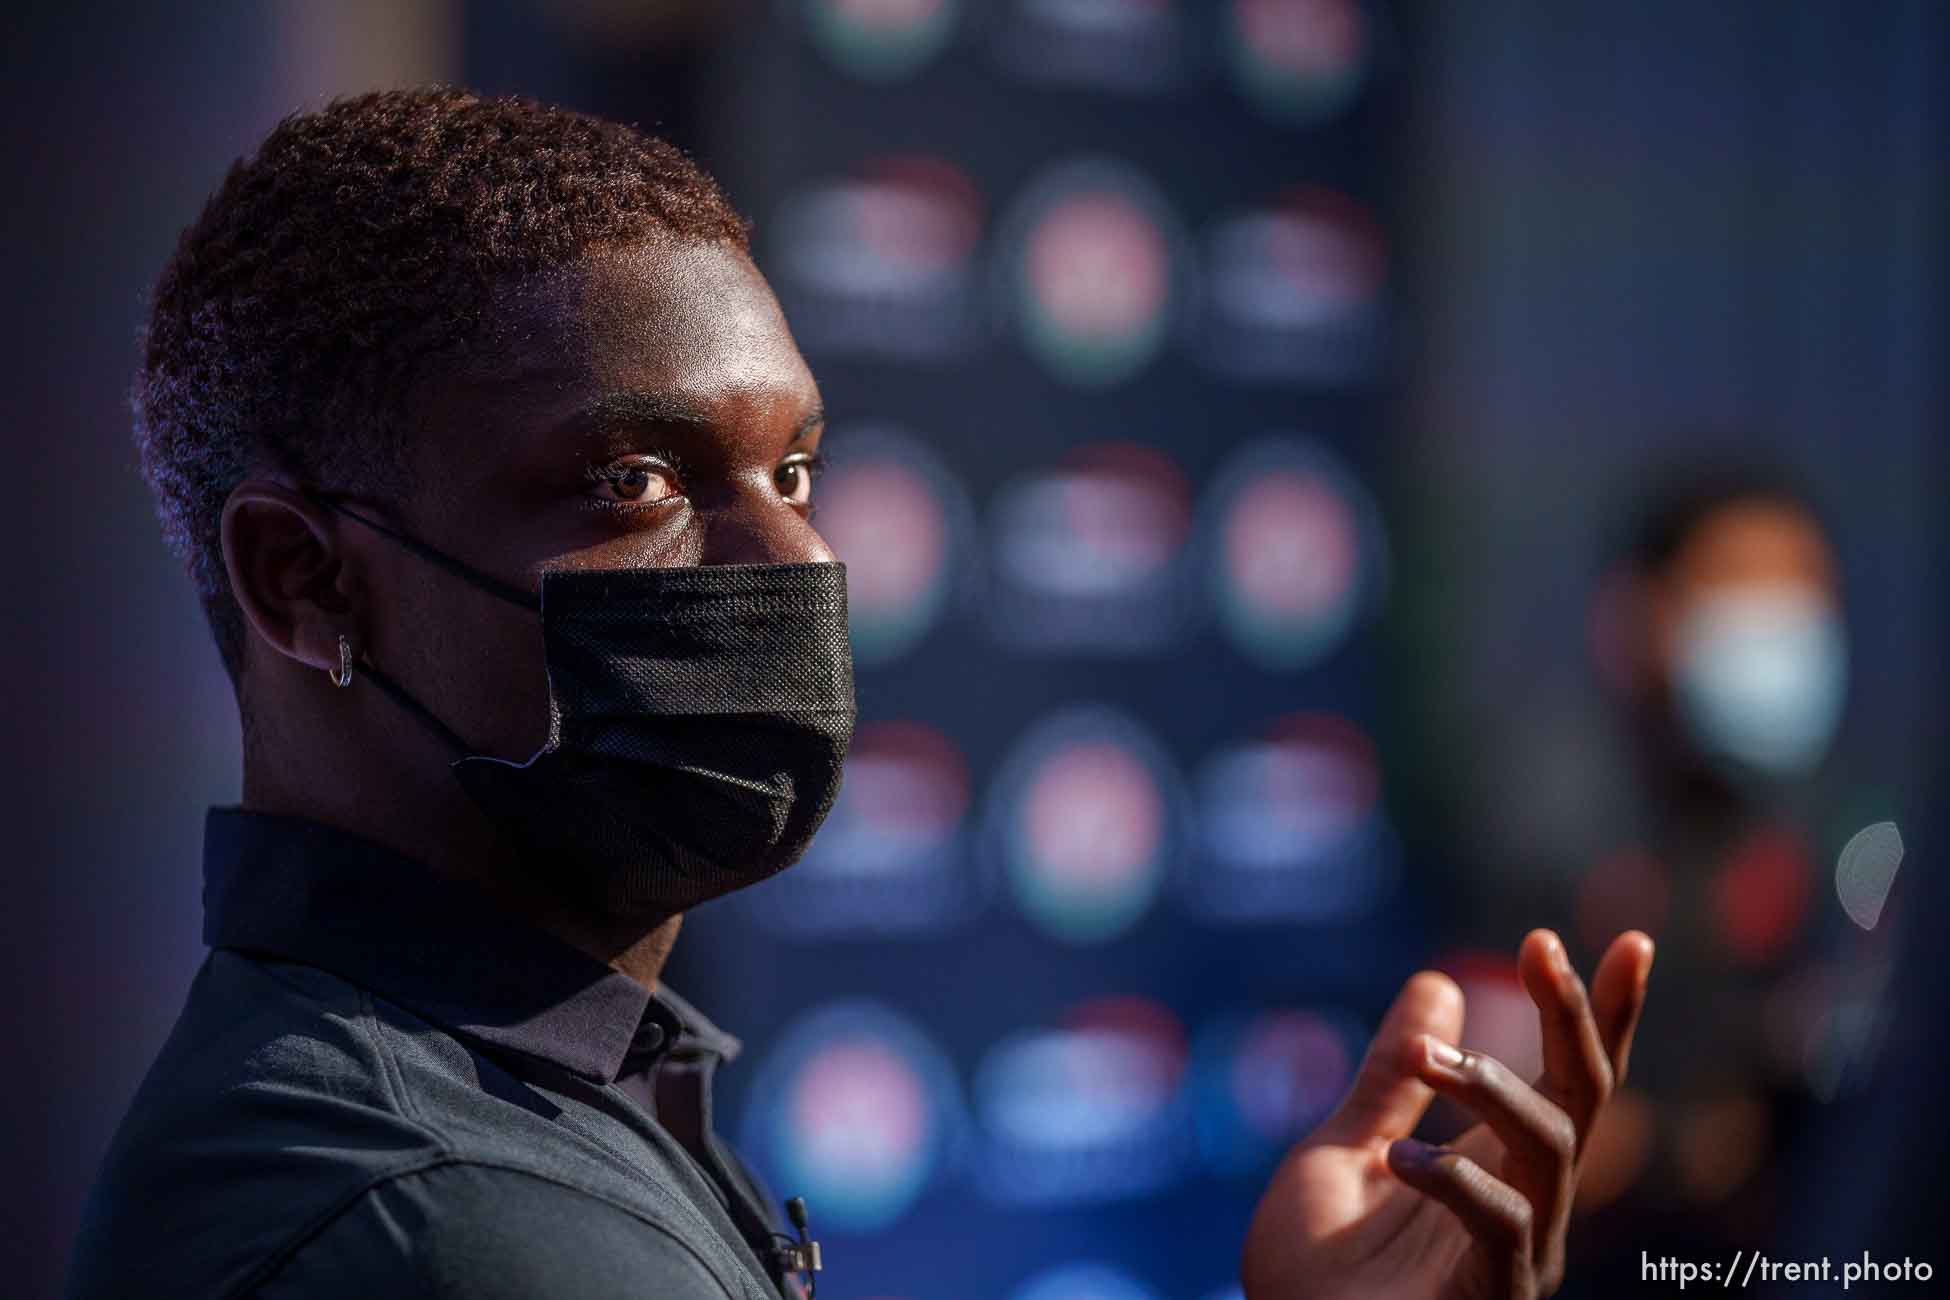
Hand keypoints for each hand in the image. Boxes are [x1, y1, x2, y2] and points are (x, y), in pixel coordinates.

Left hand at [1241, 929, 1653, 1299]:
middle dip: (1575, 1017)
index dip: (1604, 1014)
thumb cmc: (1317, 1276)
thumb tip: (1438, 983)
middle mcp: (1528, 1207)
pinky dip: (1457, 1181)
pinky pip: (1504, 1228)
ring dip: (1494, 1087)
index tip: (1631, 940)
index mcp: (1502, 1168)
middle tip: (1541, 946)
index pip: (1571, 1080)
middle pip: (1584, 1100)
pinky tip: (1400, 1159)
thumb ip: (1390, 1080)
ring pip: (1553, 1150)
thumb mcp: (1344, 1150)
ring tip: (1427, 1057)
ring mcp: (1519, 1258)